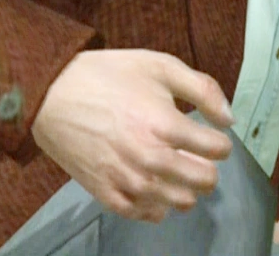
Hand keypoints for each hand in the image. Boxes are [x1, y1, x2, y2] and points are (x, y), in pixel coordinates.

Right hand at [31, 49, 235, 223]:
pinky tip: (154, 187)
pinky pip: (147, 214)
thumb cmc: (106, 76)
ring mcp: (129, 181)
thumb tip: (228, 119)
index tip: (210, 135)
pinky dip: (158, 205)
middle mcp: (151, 159)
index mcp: (166, 125)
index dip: (219, 141)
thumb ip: (202, 89)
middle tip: (197, 155)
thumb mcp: (159, 65)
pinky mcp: (107, 194)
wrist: (49, 94)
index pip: (219, 150)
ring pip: (181, 202)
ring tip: (175, 171)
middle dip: (208, 167)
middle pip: (205, 181)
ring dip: (186, 187)